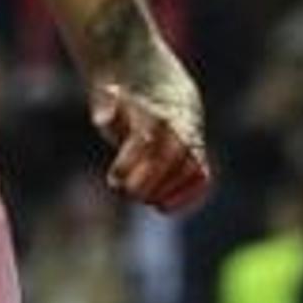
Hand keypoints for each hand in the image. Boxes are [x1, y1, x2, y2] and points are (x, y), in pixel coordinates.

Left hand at [91, 80, 210, 213]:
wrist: (167, 96)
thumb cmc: (131, 108)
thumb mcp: (113, 102)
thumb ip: (106, 109)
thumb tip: (101, 118)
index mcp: (154, 115)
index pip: (143, 142)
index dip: (127, 165)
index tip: (113, 179)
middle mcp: (178, 129)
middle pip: (166, 159)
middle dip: (144, 183)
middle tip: (127, 192)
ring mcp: (193, 145)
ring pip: (187, 170)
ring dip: (163, 192)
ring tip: (143, 198)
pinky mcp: (200, 160)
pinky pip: (201, 180)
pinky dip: (185, 197)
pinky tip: (162, 206)